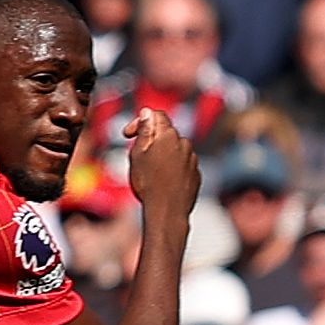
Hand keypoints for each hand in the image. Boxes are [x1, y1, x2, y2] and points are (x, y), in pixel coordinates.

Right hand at [119, 107, 198, 221]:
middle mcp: (184, 144)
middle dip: (151, 141)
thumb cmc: (149, 184)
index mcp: (168, 135)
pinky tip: (163, 182)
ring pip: (174, 150)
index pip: (156, 115)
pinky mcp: (196, 174)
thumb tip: (147, 112)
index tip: (129, 135)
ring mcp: (192, 160)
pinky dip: (173, 169)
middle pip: (165, 134)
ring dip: (163, 156)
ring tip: (151, 174)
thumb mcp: (138, 154)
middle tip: (138, 158)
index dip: (140, 121)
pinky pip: (182, 165)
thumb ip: (144, 130)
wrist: (167, 212)